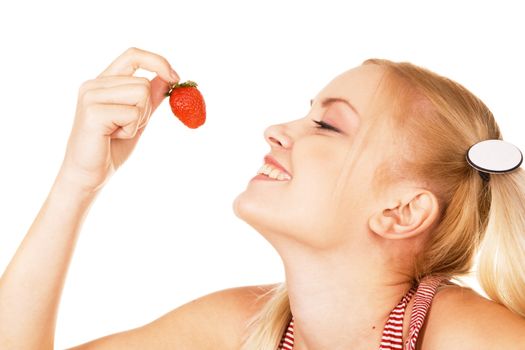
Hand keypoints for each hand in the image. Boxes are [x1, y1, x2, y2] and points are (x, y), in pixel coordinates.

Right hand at [58, 47, 179, 191]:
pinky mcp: (92, 112)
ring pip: (140, 94)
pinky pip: (132, 113)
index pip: (133, 55)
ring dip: (138, 119)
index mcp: (103, 81)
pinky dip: (130, 130)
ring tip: (118, 132)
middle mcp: (94, 84)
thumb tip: (168, 78)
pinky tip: (112, 138)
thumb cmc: (111, 147)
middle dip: (146, 109)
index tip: (175, 78)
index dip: (158, 62)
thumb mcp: (137, 118)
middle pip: (143, 82)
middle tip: (127, 127)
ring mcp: (91, 96)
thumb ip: (150, 97)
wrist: (90, 174)